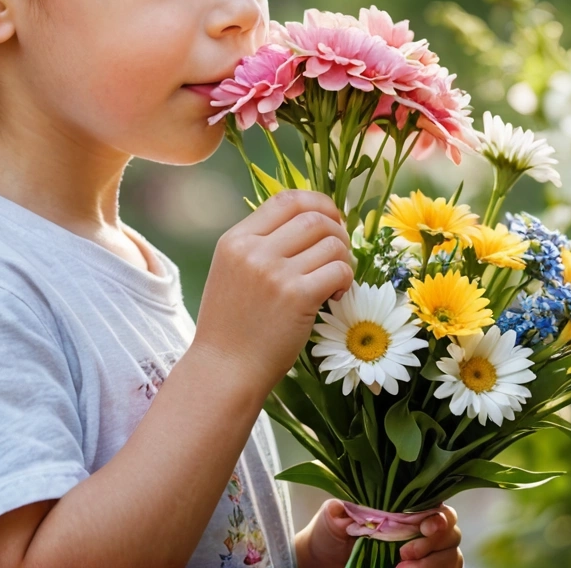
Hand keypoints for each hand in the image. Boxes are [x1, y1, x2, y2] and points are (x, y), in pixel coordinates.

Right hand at [193, 191, 354, 394]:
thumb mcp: (232, 271)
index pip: (286, 199)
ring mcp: (275, 273)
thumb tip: (308, 221)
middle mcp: (254, 250)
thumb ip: (260, 244)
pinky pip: (338, 270)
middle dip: (337, 229)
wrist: (224, 371)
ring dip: (344, 257)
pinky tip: (335, 296)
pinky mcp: (297, 296)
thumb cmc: (231, 326)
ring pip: (331, 242)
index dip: (317, 202)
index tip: (330, 217)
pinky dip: (346, 279)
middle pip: (313, 217)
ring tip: (335, 278)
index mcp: (236, 239)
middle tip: (340, 250)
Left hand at [296, 499, 461, 567]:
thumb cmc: (330, 535)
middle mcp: (421, 530)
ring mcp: (426, 555)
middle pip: (452, 532)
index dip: (440, 517)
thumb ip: (339, 511)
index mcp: (405, 508)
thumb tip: (341, 509)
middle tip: (404, 554)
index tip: (424, 528)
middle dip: (434, 544)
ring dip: (432, 565)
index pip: (438, 506)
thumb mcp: (332, 520)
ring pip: (452, 556)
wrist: (324, 563)